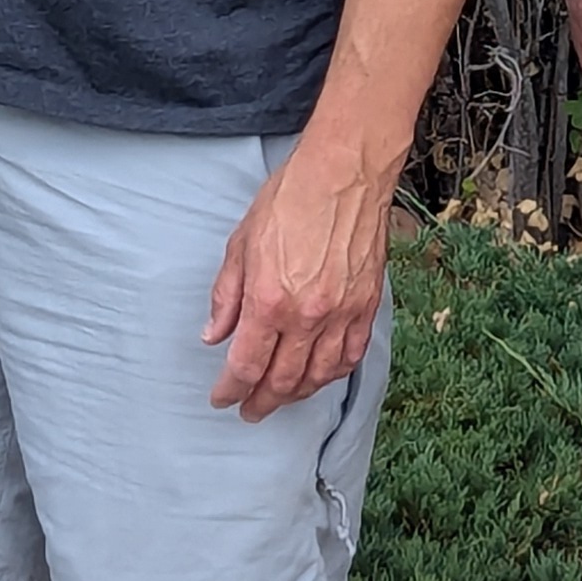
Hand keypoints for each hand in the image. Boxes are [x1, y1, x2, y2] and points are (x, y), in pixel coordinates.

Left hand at [203, 139, 393, 420]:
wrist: (346, 171)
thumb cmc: (292, 197)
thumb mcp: (242, 242)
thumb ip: (227, 295)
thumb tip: (214, 335)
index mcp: (269, 300)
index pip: (246, 366)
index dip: (230, 389)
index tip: (222, 397)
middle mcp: (307, 315)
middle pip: (282, 380)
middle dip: (261, 401)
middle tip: (249, 409)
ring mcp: (342, 312)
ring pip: (319, 375)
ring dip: (296, 393)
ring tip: (281, 396)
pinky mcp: (367, 304)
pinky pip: (351, 354)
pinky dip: (334, 373)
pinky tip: (322, 375)